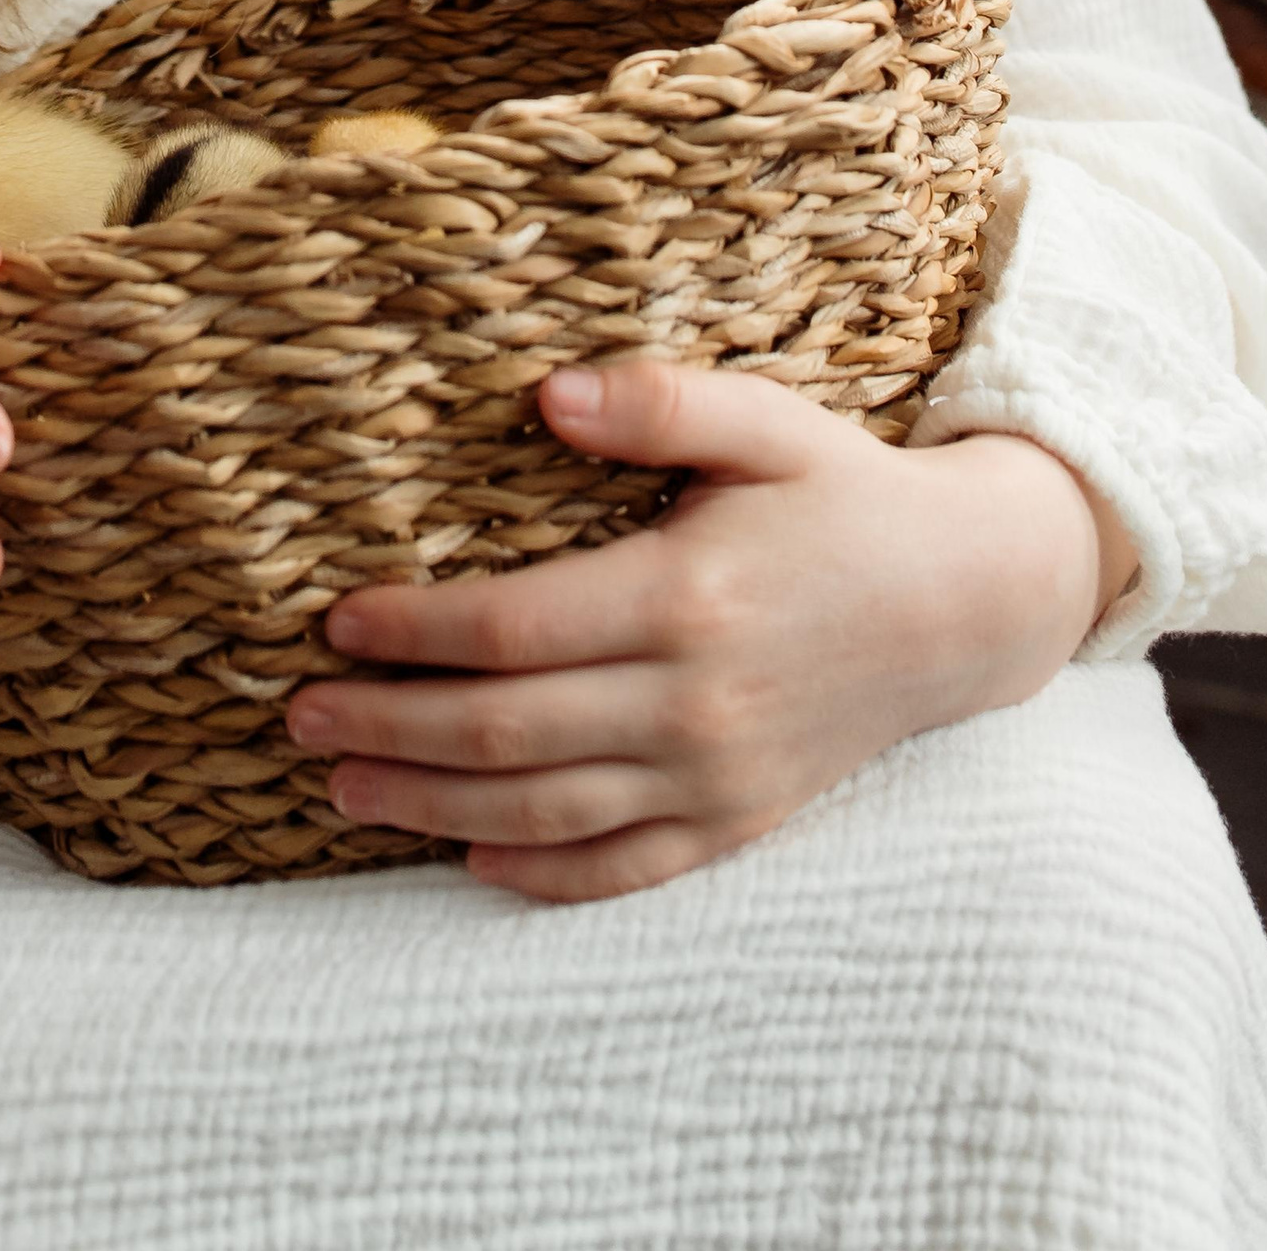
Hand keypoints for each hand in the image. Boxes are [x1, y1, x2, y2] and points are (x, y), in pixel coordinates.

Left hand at [287, 361, 1134, 905]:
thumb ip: (658, 402)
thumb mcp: (766, 421)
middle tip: (300, 713)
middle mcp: (694, 703)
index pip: (511, 627)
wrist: (965, 603)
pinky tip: (467, 855)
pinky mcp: (738, 822)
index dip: (413, 629)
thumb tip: (547, 394)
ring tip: (342, 786)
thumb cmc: (844, 495)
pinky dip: (537, 872)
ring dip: (430, 805)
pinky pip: (622, 870)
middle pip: (505, 731)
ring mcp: (717, 777)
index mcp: (685, 597)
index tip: (335, 621)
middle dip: (389, 726)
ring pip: (544, 810)